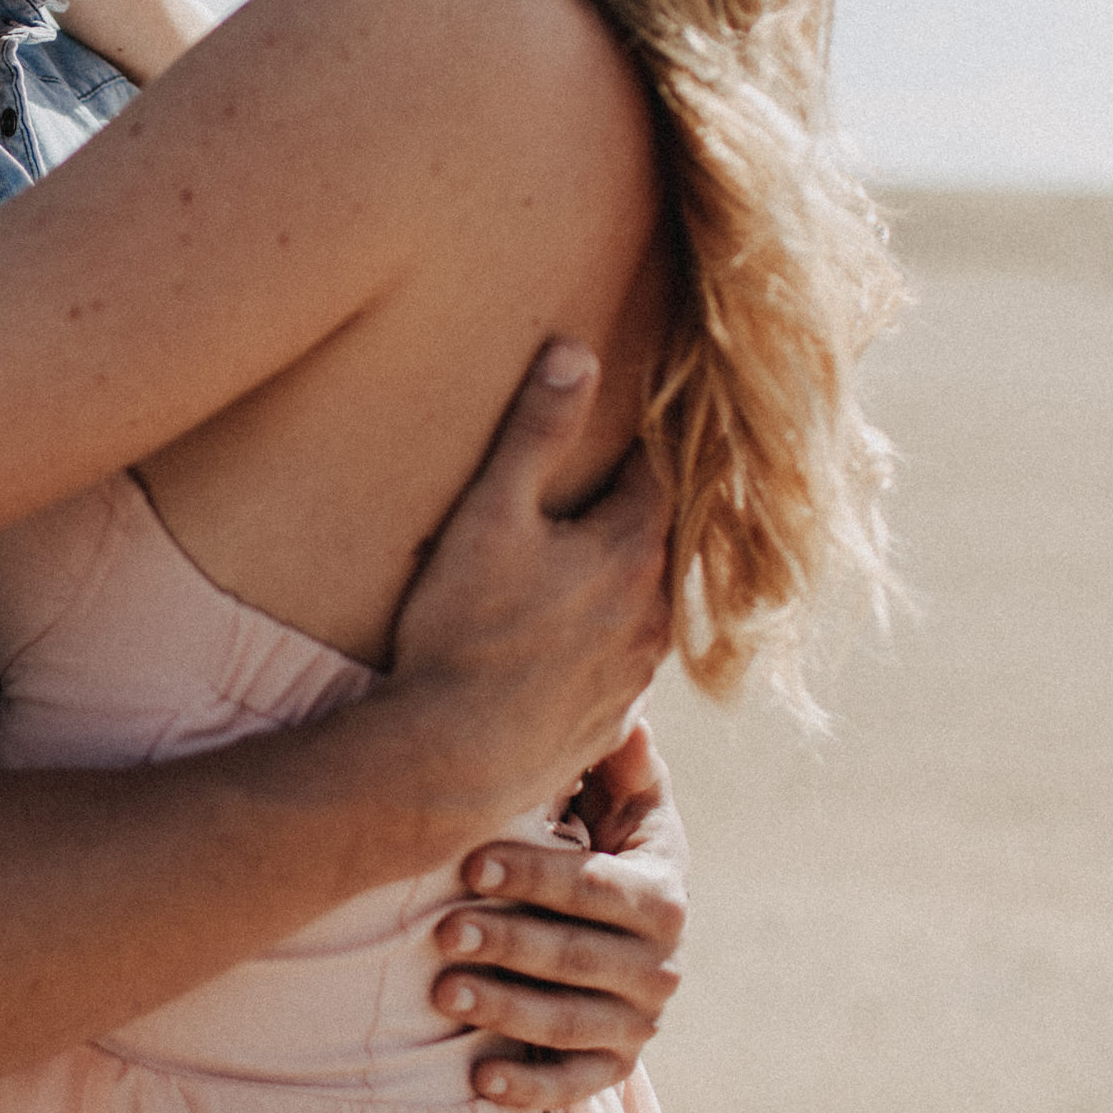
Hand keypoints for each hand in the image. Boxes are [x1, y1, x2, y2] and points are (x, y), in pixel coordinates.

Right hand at [374, 340, 674, 858]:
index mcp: (630, 551)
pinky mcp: (610, 716)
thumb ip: (536, 432)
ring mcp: (635, 671)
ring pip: (645, 603)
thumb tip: (577, 354)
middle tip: (606, 477)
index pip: (659, 473)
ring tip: (585, 554)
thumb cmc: (466, 631)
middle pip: (657, 539)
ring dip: (622, 576)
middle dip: (634, 506)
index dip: (643, 438)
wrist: (454, 759)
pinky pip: (622, 658)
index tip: (633, 409)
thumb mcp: (490, 514)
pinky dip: (605, 634)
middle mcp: (650, 611)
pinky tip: (569, 634)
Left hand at [433, 722, 689, 1108]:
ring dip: (506, 1010)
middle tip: (443, 931)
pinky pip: (574, 1085)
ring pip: (570, 1022)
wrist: (621, 924)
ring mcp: (637, 1020)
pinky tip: (480, 1080)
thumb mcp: (622, 797)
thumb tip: (628, 712)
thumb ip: (620, 761)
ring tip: (443, 991)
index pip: (597, 887)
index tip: (469, 865)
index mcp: (662, 892)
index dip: (535, 876)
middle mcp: (660, 964)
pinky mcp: (613, 1065)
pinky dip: (529, 1087)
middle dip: (509, 942)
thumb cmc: (602, 840)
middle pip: (578, 957)